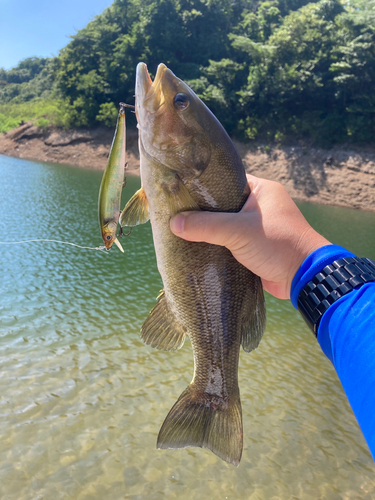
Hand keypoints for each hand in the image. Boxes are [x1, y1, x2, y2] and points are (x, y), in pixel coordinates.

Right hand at [170, 175, 329, 298]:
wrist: (304, 277)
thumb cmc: (277, 244)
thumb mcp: (238, 231)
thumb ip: (205, 226)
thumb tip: (173, 223)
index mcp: (261, 189)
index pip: (225, 181)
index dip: (202, 187)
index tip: (179, 192)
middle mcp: (260, 205)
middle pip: (223, 205)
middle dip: (202, 212)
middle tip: (176, 213)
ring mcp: (257, 227)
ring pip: (225, 225)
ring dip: (209, 231)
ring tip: (180, 230)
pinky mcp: (254, 247)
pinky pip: (230, 242)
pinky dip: (217, 245)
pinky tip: (196, 248)